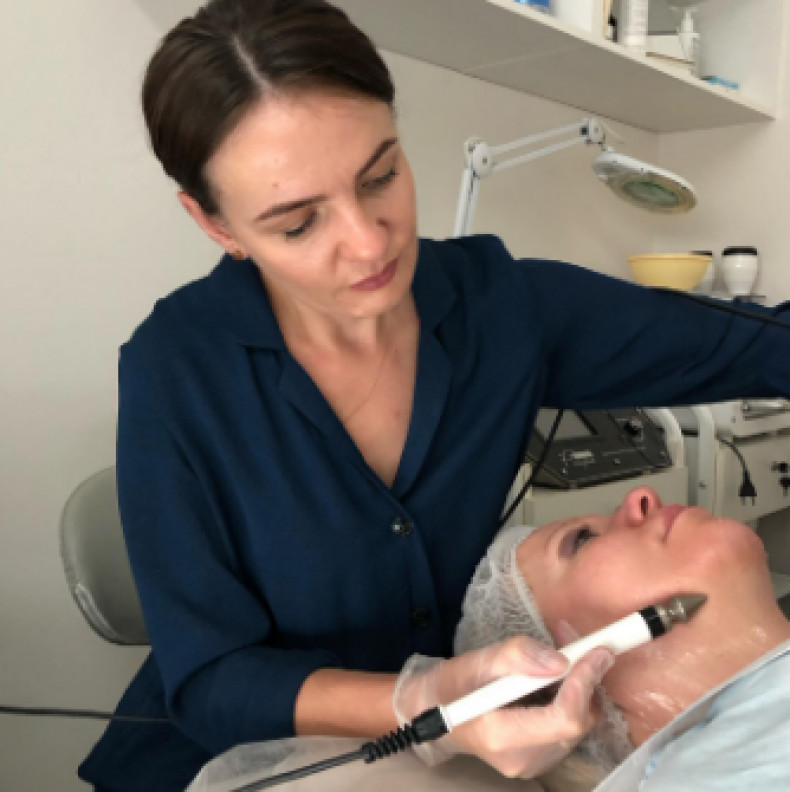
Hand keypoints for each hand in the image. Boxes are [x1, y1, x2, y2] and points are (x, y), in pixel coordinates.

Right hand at [392, 636, 613, 777]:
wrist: (435, 712)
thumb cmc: (452, 685)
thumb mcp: (475, 661)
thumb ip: (515, 657)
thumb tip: (560, 661)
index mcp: (502, 737)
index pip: (563, 719)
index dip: (584, 684)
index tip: (597, 651)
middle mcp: (523, 759)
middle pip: (577, 723)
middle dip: (585, 678)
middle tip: (576, 639)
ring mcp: (534, 765)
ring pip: (579, 724)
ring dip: (580, 684)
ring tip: (564, 649)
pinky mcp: (541, 759)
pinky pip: (570, 727)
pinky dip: (572, 696)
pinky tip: (555, 673)